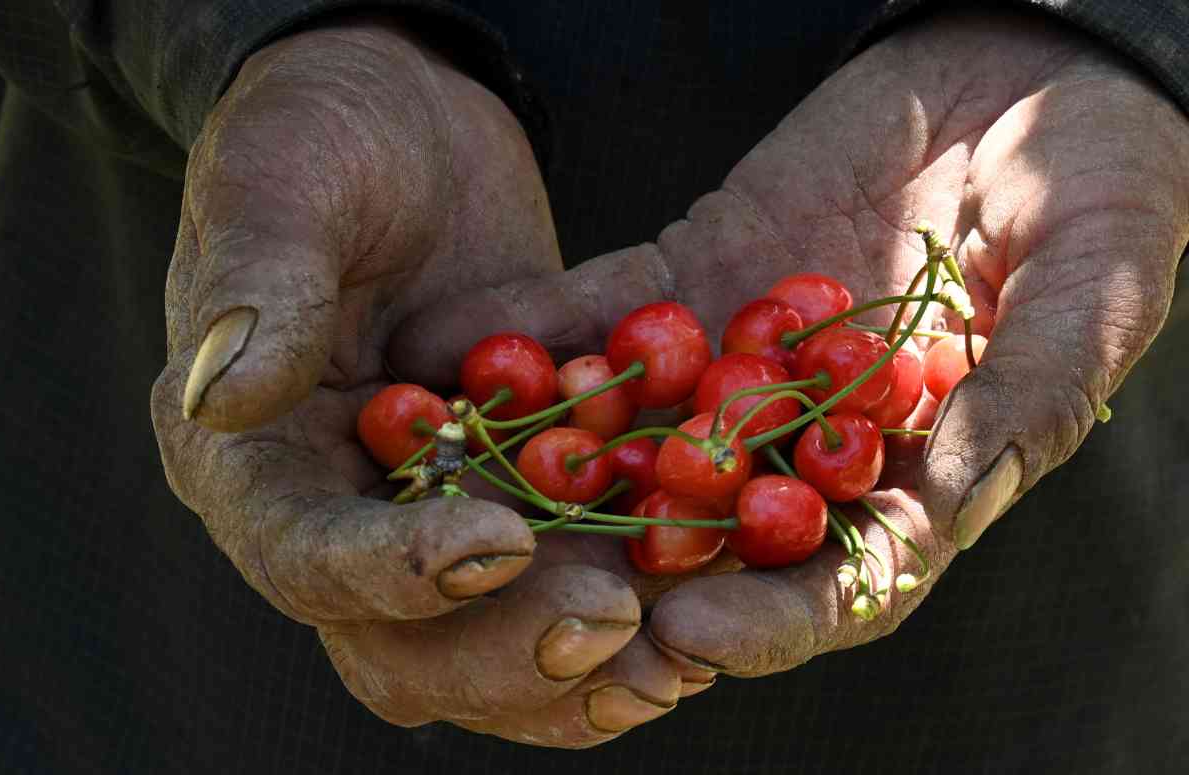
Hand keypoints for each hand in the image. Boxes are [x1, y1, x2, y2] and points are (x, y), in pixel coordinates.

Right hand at [150, 17, 692, 746]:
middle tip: (609, 625)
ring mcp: (427, 516)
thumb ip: (256, 285)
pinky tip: (697, 630)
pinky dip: (620, 624)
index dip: (390, 572)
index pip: (301, 554)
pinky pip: (556, 593)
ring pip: (485, 646)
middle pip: (397, 644)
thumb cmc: (324, 136)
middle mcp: (334, 513)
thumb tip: (221, 399)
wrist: (410, 129)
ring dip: (575, 672)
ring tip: (671, 665)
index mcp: (250, 457)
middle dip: (501, 650)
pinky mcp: (509, 499)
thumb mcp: (282, 181)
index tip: (494, 547)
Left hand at [400, 8, 1188, 675]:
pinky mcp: (702, 276)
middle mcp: (818, 435)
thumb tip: (947, 497)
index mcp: (920, 469)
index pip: (842, 577)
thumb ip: (1030, 393)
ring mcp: (749, 358)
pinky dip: (549, 332)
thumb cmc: (1100, 183)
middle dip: (633, 566)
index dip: (773, 620)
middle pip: (718, 531)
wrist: (1027, 68)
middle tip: (551, 591)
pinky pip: (616, 312)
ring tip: (477, 487)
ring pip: (647, 431)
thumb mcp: (1095, 286)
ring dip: (562, 461)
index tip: (693, 640)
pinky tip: (474, 347)